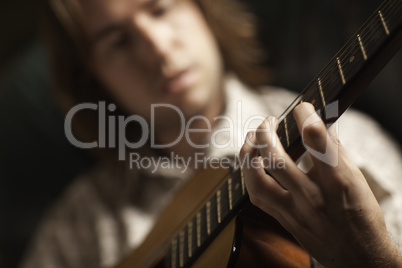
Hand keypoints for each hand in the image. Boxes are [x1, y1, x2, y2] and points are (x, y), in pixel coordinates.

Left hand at [240, 102, 401, 266]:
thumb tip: (320, 124)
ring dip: (249, 153)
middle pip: (276, 157)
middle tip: (267, 122)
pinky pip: (257, 195)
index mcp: (338, 181)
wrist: (359, 257)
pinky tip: (252, 163)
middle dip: (265, 132)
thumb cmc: (362, 216)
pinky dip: (250, 175)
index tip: (302, 108)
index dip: (305, 115)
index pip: (315, 138)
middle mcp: (313, 196)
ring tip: (251, 139)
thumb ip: (335, 151)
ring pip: (257, 178)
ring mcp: (295, 211)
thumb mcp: (357, 179)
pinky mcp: (284, 220)